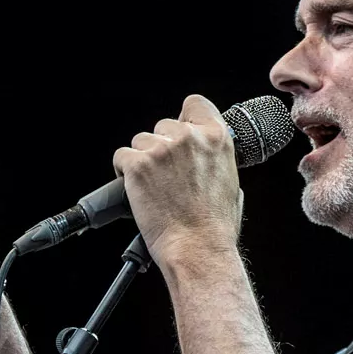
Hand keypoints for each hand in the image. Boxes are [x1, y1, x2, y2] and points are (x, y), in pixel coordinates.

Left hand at [113, 94, 242, 271]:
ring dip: (141, 160)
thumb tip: (207, 159)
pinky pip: (121, 157)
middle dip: (160, 148)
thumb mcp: (232, 184)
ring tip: (152, 188)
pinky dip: (124, 172)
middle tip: (164, 177)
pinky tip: (135, 189)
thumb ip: (216, 161)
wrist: (197, 249)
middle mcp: (189, 138)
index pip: (194, 104)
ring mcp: (161, 149)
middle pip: (162, 126)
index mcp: (217, 138)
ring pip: (140, 141)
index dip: (184, 118)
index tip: (178, 132)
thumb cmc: (215, 227)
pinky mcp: (138, 164)